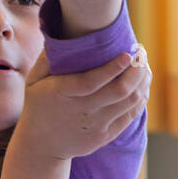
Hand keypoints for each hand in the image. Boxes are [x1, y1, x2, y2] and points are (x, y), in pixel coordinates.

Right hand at [14, 45, 150, 160]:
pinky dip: (141, 99)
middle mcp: (81, 110)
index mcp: (61, 93)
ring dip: (142, 82)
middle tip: (141, 55)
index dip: (112, 68)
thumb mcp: (33, 81)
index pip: (91, 81)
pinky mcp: (105, 135)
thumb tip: (62, 33)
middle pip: (118, 91)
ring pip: (129, 102)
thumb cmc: (38, 105)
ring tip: (144, 68)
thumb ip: (47, 59)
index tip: (128, 54)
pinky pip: (130, 115)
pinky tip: (142, 86)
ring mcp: (95, 125)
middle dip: (136, 70)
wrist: (41, 145)